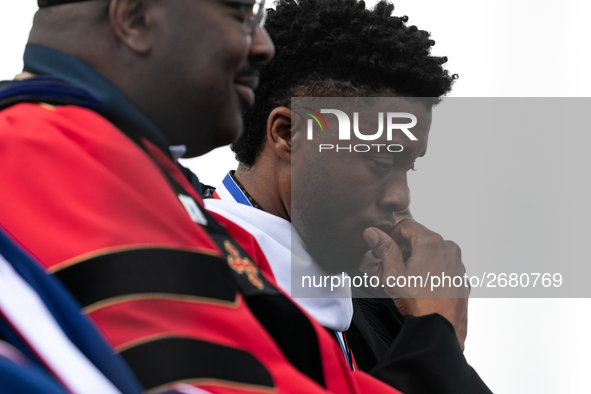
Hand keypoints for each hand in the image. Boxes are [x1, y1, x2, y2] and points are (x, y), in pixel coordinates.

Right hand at [362, 219, 468, 349]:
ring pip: (427, 256)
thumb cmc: (419, 303)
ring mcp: (457, 264)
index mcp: (432, 242)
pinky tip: (415, 291)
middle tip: (383, 276)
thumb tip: (372, 232)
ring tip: (396, 286)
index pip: (405, 226)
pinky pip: (439, 268)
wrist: (441, 331)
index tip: (380, 252)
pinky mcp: (461, 279)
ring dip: (410, 266)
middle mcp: (449, 248)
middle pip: (416, 242)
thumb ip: (384, 249)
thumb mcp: (394, 274)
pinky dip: (425, 274)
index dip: (389, 237)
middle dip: (397, 256)